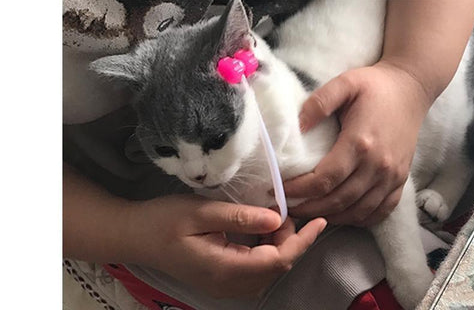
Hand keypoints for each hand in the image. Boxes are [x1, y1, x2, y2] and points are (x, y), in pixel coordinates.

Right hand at [125, 194, 326, 298]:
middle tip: (288, 208)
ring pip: (267, 270)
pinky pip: (254, 268)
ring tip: (277, 215)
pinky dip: (267, 248)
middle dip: (292, 240)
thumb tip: (277, 217)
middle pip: (276, 268)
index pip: (278, 261)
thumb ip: (239, 216)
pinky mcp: (220, 277)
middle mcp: (228, 284)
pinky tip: (262, 227)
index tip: (320, 220)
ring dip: (280, 244)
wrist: (134, 237)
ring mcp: (224, 284)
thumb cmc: (163, 221)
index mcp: (225, 269)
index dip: (302, 241)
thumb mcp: (201, 212)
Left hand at [284, 61, 429, 226]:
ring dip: (330, 216)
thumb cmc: (374, 85)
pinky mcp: (401, 180)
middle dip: (309, 207)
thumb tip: (297, 127)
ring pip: (358, 211)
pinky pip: (380, 211)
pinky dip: (358, 218)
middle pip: (338, 200)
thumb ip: (319, 102)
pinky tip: (341, 214)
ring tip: (308, 211)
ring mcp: (392, 176)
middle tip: (288, 206)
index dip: (300, 189)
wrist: (410, 88)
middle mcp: (378, 165)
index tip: (280, 188)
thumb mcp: (344, 83)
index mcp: (360, 142)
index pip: (324, 179)